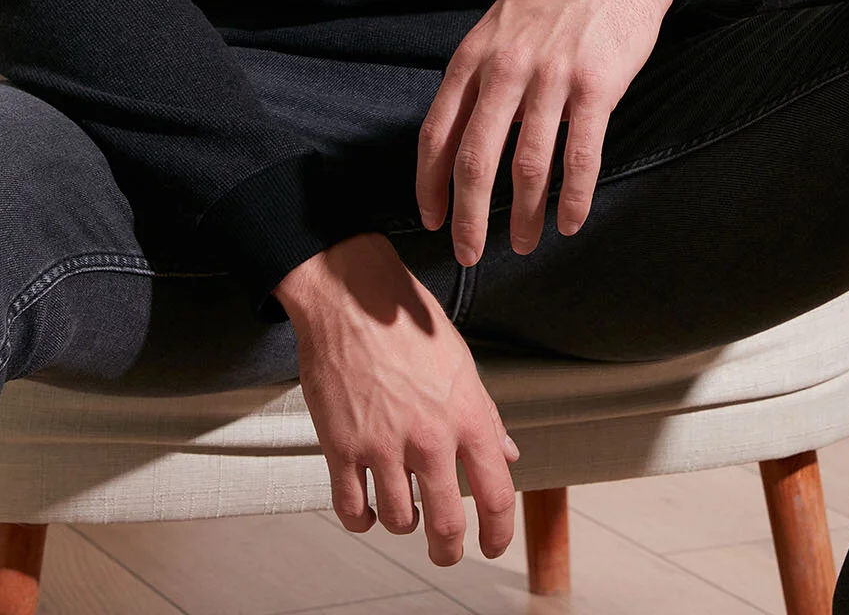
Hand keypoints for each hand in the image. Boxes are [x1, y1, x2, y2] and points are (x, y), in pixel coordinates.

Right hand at [275, 232, 520, 566]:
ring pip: (398, 520)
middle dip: (448, 549)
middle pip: (445, 524)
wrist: (353, 297)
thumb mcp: (462, 363)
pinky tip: (367, 509)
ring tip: (403, 509)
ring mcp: (383, 444)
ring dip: (403, 523)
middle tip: (445, 551)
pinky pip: (352, 509)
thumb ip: (485, 414)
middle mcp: (429, 436)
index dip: (498, 531)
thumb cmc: (409, 324)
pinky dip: (362, 520)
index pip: (496, 494)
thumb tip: (507, 453)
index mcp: (466, 415)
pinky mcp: (341, 446)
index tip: (491, 543)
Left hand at [415, 0, 689, 266]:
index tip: (431, 219)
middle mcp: (505, 67)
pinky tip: (570, 222)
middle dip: (468, 217)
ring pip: (527, 168)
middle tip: (468, 252)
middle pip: (473, 160)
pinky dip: (573, 199)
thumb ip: (481, 74)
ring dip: (523, 217)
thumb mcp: (502, 22)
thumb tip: (465, 131)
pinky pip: (580, 157)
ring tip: (524, 244)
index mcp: (475, 54)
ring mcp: (551, 77)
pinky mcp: (597, 86)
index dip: (429, 185)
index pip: (437, 132)